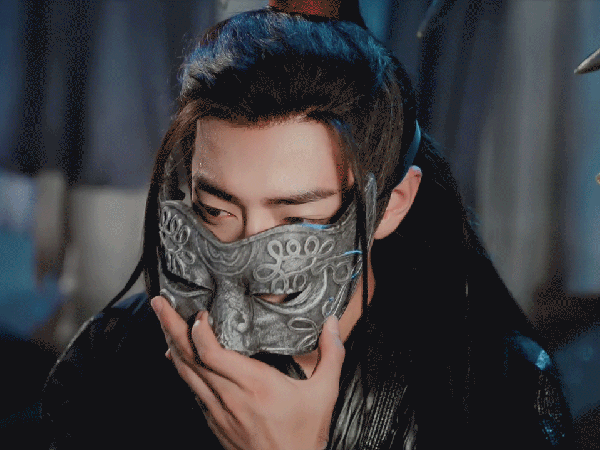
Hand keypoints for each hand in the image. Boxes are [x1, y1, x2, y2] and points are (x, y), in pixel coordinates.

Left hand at [151, 296, 344, 449]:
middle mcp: (230, 396)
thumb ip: (331, 355)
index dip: (200, 331)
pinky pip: (190, 388)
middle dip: (171, 326)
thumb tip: (333, 325)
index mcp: (255, 385)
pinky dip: (181, 367)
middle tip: (160, 304)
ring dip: (170, 343)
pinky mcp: (213, 420)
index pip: (213, 355)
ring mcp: (217, 409)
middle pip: (190, 357)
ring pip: (184, 372)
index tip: (200, 313)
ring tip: (162, 320)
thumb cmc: (303, 437)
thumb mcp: (324, 394)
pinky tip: (177, 355)